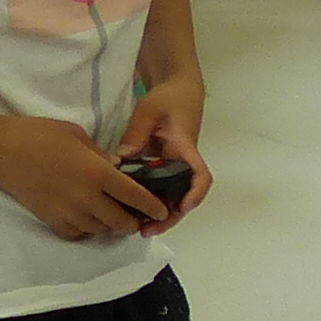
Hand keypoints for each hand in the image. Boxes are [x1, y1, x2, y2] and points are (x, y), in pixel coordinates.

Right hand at [0, 112, 157, 240]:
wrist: (2, 152)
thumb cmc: (40, 135)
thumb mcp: (78, 135)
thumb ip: (102, 156)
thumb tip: (119, 170)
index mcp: (97, 172)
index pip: (134, 196)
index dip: (152, 205)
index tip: (162, 210)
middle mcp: (87, 198)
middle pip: (121, 222)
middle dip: (133, 222)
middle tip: (138, 217)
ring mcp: (69, 213)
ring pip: (101, 230)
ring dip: (111, 226)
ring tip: (113, 216)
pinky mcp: (53, 222)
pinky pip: (79, 234)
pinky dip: (88, 230)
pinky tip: (88, 219)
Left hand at [117, 70, 210, 223]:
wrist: (177, 90)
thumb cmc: (168, 98)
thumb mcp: (148, 111)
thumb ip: (135, 134)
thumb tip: (121, 160)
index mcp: (186, 150)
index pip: (199, 176)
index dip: (194, 195)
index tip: (182, 208)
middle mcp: (183, 165)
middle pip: (184, 198)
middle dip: (168, 217)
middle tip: (146, 230)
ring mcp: (172, 169)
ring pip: (170, 198)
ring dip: (157, 214)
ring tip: (136, 227)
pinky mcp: (162, 168)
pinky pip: (158, 190)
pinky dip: (147, 202)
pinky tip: (130, 210)